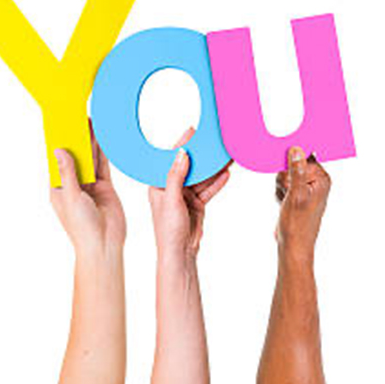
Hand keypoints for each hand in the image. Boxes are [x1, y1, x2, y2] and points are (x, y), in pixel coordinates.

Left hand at [49, 129, 124, 253]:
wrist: (104, 244)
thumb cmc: (81, 226)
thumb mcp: (71, 196)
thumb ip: (67, 172)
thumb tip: (59, 150)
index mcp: (58, 189)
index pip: (56, 162)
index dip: (58, 145)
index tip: (58, 127)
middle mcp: (73, 186)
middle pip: (75, 157)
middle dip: (76, 140)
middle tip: (77, 119)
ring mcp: (89, 185)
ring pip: (90, 159)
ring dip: (90, 143)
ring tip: (91, 123)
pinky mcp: (105, 186)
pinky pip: (103, 165)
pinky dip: (103, 152)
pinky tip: (102, 138)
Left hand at [148, 128, 230, 257]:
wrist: (180, 252)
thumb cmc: (168, 229)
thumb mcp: (171, 199)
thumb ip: (176, 177)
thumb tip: (182, 154)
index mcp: (158, 184)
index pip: (170, 160)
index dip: (180, 145)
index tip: (191, 131)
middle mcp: (171, 188)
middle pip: (189, 167)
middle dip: (202, 156)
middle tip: (215, 142)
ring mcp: (185, 196)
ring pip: (202, 178)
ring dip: (213, 168)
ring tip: (226, 155)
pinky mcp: (197, 204)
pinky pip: (209, 190)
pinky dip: (217, 182)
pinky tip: (227, 173)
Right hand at [275, 146, 330, 256]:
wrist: (293, 244)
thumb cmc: (297, 224)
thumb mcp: (296, 195)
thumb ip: (297, 171)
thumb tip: (297, 150)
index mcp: (321, 179)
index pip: (304, 156)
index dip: (291, 161)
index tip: (286, 173)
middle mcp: (316, 181)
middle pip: (292, 164)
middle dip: (284, 176)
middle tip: (287, 191)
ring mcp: (307, 187)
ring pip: (285, 174)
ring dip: (281, 185)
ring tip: (285, 199)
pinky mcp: (298, 193)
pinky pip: (283, 184)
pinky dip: (280, 192)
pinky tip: (284, 202)